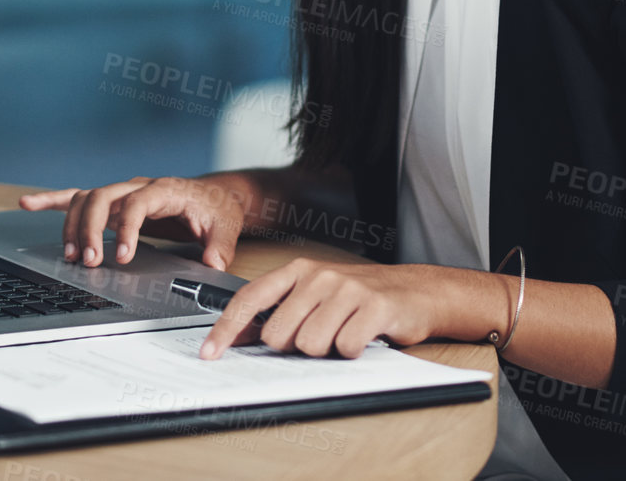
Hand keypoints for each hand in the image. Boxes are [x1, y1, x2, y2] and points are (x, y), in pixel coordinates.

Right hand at [18, 176, 245, 269]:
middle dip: (90, 229)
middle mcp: (137, 186)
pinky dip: (52, 200)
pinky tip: (28, 203)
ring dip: (73, 226)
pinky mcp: (112, 203)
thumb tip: (213, 264)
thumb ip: (220, 246)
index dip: (127, 229)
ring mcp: (122, 193)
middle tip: (91, 263)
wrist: (214, 196)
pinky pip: (77, 197)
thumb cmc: (216, 209)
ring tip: (72, 257)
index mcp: (164, 189)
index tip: (122, 257)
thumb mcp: (226, 226)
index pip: (137, 203)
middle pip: (102, 196)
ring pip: (86, 198)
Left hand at [198, 259, 460, 359]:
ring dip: (326, 351)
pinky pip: (345, 348)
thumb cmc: (359, 297)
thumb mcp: (314, 297)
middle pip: (278, 334)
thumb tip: (236, 336)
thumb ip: (277, 312)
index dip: (226, 329)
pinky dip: (352, 352)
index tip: (210, 353)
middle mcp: (319, 276)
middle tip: (320, 334)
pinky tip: (363, 336)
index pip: (250, 299)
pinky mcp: (374, 306)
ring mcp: (346, 289)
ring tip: (343, 333)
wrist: (415, 291)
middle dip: (293, 346)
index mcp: (298, 271)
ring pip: (309, 345)